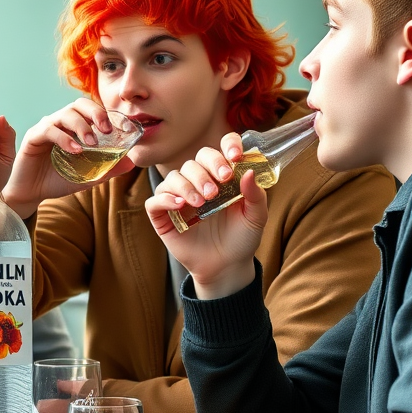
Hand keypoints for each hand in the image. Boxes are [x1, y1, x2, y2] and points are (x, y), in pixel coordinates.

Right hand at [1, 99, 135, 218]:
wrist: (32, 194)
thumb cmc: (58, 180)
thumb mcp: (88, 176)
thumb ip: (107, 168)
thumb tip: (132, 162)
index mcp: (74, 127)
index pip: (91, 110)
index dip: (106, 114)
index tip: (122, 128)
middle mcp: (60, 123)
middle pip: (79, 104)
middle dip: (96, 113)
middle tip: (106, 130)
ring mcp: (46, 128)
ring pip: (65, 114)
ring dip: (81, 126)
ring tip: (91, 143)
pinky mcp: (33, 137)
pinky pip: (49, 130)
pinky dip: (64, 138)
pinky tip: (75, 150)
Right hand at [145, 132, 263, 297]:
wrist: (227, 266)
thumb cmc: (241, 238)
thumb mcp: (256, 217)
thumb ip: (256, 195)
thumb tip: (250, 172)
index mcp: (221, 176)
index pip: (220, 149)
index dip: (227, 146)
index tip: (235, 156)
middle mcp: (198, 182)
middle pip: (195, 161)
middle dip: (206, 170)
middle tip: (218, 187)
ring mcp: (178, 198)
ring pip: (174, 177)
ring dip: (188, 185)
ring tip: (202, 203)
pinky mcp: (163, 215)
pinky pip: (155, 200)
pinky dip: (165, 199)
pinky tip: (180, 205)